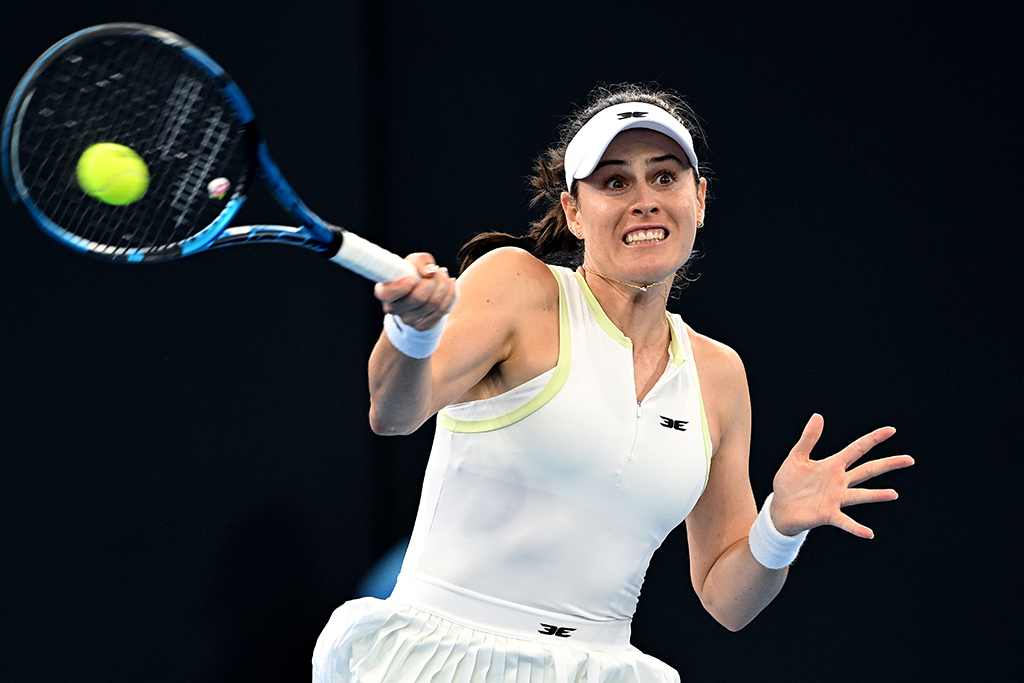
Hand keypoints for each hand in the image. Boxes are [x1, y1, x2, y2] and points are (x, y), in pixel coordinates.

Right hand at [373, 252, 457, 330]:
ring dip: (444, 285)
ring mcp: (407, 320)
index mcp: (385, 292)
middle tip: (437, 270)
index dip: (403, 286)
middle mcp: (393, 309)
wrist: (420, 293)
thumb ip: (420, 261)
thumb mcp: (413, 262)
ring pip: (434, 303)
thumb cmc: (413, 273)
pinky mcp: (422, 326)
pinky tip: (450, 285)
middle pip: (419, 297)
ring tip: (444, 275)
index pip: (389, 294)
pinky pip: (442, 310)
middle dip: (434, 280)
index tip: (413, 277)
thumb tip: (430, 273)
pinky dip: (450, 295)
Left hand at [770, 414, 913, 538]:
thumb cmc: (789, 482)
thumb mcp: (796, 456)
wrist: (778, 507)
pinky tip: (869, 533)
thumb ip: (808, 438)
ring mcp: (835, 499)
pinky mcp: (828, 514)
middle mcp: (839, 482)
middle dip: (887, 464)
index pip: (857, 449)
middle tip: (909, 459)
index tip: (891, 430)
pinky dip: (856, 527)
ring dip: (877, 495)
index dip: (873, 439)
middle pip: (868, 470)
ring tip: (893, 494)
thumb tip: (818, 416)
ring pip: (861, 495)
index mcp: (832, 465)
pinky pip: (845, 521)